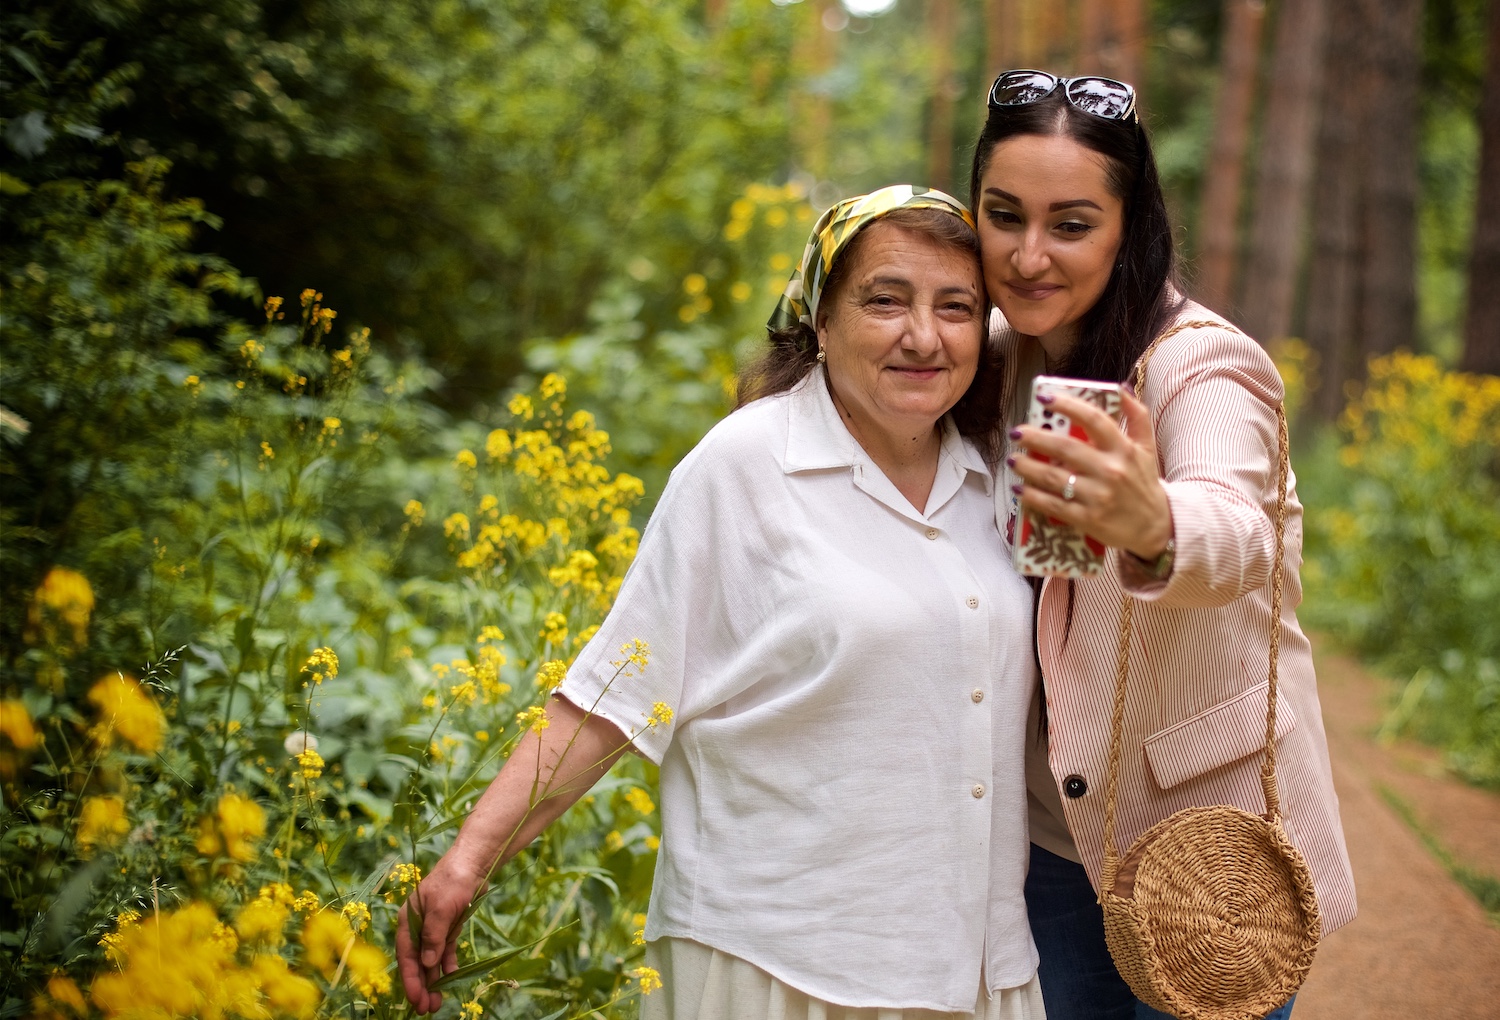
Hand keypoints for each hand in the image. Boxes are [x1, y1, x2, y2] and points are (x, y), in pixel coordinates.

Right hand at [396, 851, 487, 1013]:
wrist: (472, 863)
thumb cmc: (453, 881)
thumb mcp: (442, 908)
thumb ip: (434, 936)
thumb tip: (428, 964)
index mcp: (409, 921)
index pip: (406, 956)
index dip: (410, 979)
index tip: (415, 999)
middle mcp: (418, 926)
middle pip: (417, 961)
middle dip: (420, 986)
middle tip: (427, 1008)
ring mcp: (434, 928)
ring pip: (430, 960)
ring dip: (433, 980)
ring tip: (437, 1002)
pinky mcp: (449, 927)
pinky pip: (445, 950)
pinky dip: (447, 964)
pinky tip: (451, 977)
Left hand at [1009, 387, 1172, 559]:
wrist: (1157, 527)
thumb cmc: (1145, 484)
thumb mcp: (1147, 448)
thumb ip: (1137, 417)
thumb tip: (1121, 388)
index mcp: (1124, 449)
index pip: (1094, 419)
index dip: (1068, 406)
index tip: (1045, 398)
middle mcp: (1111, 471)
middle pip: (1066, 448)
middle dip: (1036, 438)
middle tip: (1017, 432)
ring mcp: (1098, 497)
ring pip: (1054, 477)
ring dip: (1028, 467)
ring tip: (1013, 459)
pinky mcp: (1087, 519)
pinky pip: (1053, 505)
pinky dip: (1033, 497)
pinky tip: (1019, 489)